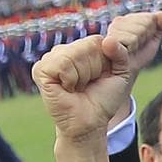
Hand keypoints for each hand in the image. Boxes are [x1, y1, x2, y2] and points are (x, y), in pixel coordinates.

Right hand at [33, 12, 161, 142]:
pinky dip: (69, 79)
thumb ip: (121, 53)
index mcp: (82, 48)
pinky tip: (67, 88)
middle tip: (87, 84)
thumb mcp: (121, 73)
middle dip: (93, 69)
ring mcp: (50, 59)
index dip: (103, 62)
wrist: (90, 121)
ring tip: (77, 87)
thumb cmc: (104, 99)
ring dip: (81, 75)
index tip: (99, 77)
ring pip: (72, 54)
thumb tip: (107, 39)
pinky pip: (60, 64)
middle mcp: (65, 51)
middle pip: (85, 46)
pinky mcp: (41, 71)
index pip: (97, 41)